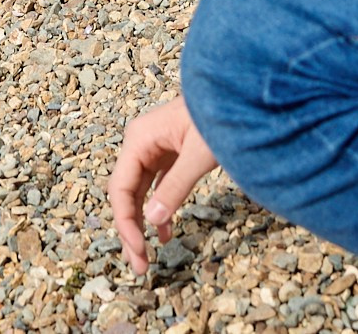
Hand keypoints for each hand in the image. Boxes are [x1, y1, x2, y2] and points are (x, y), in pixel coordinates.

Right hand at [109, 96, 218, 274]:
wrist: (238, 91)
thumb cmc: (218, 116)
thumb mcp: (199, 155)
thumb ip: (176, 187)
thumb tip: (153, 221)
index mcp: (139, 139)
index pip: (120, 188)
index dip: (125, 222)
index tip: (139, 250)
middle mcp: (140, 144)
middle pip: (126, 193)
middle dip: (130, 230)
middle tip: (140, 266)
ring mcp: (154, 148)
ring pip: (139, 192)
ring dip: (142, 223)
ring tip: (147, 257)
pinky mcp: (169, 153)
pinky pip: (156, 186)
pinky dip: (159, 209)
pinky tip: (165, 233)